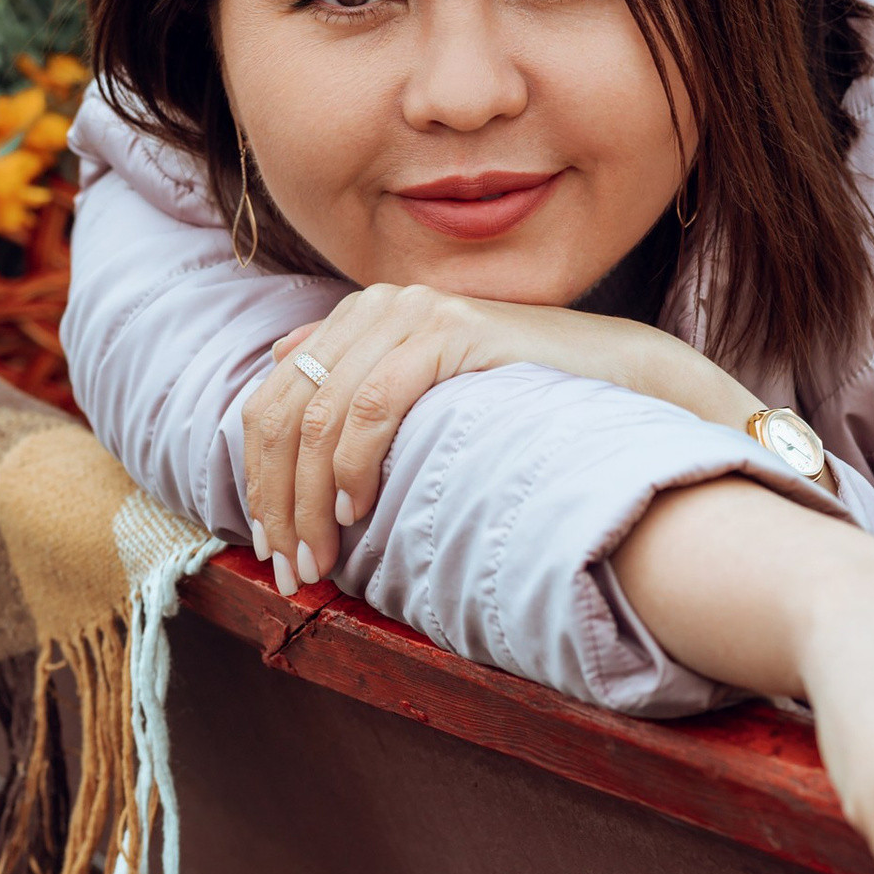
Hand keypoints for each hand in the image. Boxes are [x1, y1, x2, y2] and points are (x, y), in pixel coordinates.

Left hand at [242, 285, 750, 594]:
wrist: (613, 374)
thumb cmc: (519, 398)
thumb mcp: (425, 388)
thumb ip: (357, 375)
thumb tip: (280, 363)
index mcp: (360, 317)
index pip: (275, 401)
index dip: (260, 478)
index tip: (271, 546)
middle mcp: (376, 305)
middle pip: (287, 412)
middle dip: (279, 499)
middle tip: (292, 567)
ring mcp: (411, 312)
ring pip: (322, 416)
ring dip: (311, 498)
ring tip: (322, 557)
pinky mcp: (447, 331)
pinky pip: (374, 404)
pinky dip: (354, 462)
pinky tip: (357, 506)